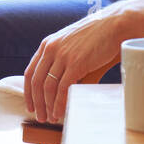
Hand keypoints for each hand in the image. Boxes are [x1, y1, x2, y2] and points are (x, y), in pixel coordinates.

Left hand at [23, 4, 126, 123]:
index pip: (30, 72)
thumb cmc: (98, 36)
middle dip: (37, 103)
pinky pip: (62, 88)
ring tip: (51, 119)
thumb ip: (64, 63)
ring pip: (48, 87)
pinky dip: (59, 103)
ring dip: (47, 106)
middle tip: (40, 117)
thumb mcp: (73, 45)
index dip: (29, 92)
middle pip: (36, 81)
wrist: (115, 25)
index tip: (31, 105)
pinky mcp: (76, 63)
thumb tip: (62, 88)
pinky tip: (60, 113)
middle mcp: (51, 48)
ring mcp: (63, 55)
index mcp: (48, 44)